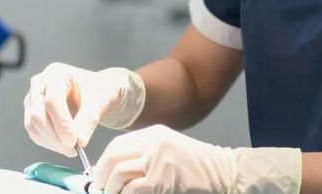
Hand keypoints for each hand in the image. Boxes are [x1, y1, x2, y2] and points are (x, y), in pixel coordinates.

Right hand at [23, 62, 145, 155]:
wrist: (99, 92)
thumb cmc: (100, 91)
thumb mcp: (99, 103)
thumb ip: (88, 121)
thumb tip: (79, 143)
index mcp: (57, 73)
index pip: (53, 101)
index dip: (62, 124)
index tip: (73, 142)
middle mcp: (41, 83)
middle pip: (38, 114)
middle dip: (55, 136)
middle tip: (73, 150)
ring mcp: (33, 98)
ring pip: (33, 125)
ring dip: (51, 142)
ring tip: (72, 149)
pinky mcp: (32, 112)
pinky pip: (34, 131)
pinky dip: (48, 142)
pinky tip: (64, 146)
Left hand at [90, 124, 300, 193]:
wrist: (222, 172)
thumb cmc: (196, 165)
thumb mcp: (169, 149)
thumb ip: (145, 154)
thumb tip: (115, 170)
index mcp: (153, 134)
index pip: (117, 144)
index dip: (103, 162)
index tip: (99, 176)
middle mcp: (153, 143)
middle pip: (113, 157)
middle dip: (102, 176)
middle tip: (101, 189)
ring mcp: (157, 160)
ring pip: (119, 174)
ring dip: (111, 189)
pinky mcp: (161, 180)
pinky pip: (132, 190)